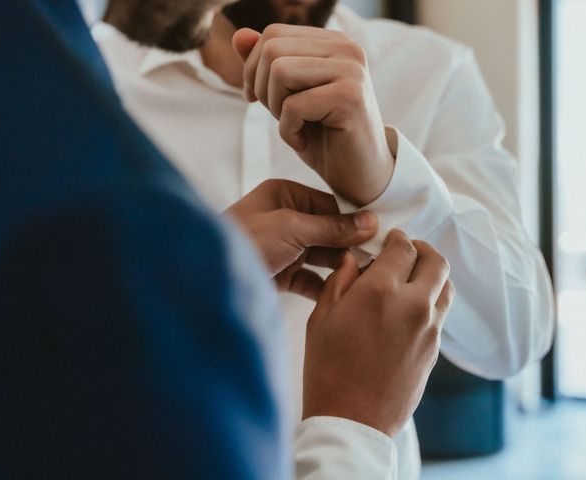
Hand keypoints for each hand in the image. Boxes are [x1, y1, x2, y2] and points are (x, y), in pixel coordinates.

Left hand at [225, 179, 377, 299]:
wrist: (206, 278)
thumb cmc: (244, 241)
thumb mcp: (291, 228)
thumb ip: (332, 227)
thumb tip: (370, 221)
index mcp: (284, 196)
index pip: (330, 206)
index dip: (354, 222)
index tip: (379, 237)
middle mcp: (284, 220)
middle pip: (328, 232)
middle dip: (349, 248)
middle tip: (377, 263)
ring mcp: (283, 249)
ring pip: (321, 257)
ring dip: (340, 268)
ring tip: (364, 280)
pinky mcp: (280, 275)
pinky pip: (310, 280)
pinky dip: (325, 287)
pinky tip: (343, 295)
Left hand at [233, 25, 393, 205]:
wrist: (361, 176)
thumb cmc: (325, 138)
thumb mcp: (287, 98)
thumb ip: (265, 66)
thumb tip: (238, 35)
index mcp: (333, 42)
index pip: (273, 34)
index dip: (253, 69)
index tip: (260, 100)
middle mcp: (347, 48)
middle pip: (272, 50)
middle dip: (263, 89)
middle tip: (281, 118)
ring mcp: (351, 70)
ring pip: (280, 71)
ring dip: (275, 108)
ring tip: (294, 127)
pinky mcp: (350, 97)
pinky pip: (293, 105)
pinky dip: (287, 131)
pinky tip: (302, 143)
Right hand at [302, 230, 453, 436]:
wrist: (352, 420)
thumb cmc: (327, 369)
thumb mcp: (321, 319)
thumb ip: (339, 282)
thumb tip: (352, 260)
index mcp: (379, 291)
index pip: (403, 248)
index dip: (397, 239)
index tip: (390, 239)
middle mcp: (412, 305)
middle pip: (436, 261)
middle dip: (421, 250)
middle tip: (406, 251)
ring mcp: (429, 329)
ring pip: (446, 286)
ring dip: (432, 274)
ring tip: (412, 278)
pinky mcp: (435, 349)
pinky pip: (441, 312)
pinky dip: (431, 299)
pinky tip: (409, 308)